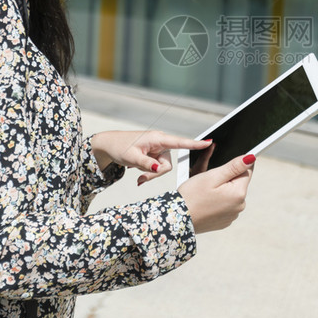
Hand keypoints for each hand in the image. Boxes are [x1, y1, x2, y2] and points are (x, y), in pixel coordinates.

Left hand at [88, 130, 210, 184]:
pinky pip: (156, 168)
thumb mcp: (131, 157)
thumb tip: (159, 169)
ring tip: (137, 174)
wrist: (108, 146)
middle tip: (140, 179)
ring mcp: (157, 149)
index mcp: (157, 139)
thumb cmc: (119, 147)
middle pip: (168, 164)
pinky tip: (137, 173)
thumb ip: (146, 164)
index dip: (195, 144)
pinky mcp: (153, 155)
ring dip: (150, 175)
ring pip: (162, 168)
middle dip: (155, 174)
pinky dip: (148, 173)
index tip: (209, 142)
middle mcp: (160, 143)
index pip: (180, 142)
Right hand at [178, 154, 254, 233]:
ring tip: (205, 192)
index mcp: (239, 193)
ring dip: (222, 189)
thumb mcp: (212, 176)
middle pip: (239, 182)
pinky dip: (218, 200)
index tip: (220, 170)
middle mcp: (240, 206)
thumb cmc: (192, 196)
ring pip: (231, 193)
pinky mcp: (225, 221)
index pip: (247, 170)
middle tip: (208, 181)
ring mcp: (233, 215)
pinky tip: (206, 201)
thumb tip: (251, 158)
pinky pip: (226, 204)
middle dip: (226, 178)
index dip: (233, 166)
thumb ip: (234, 166)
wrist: (178, 219)